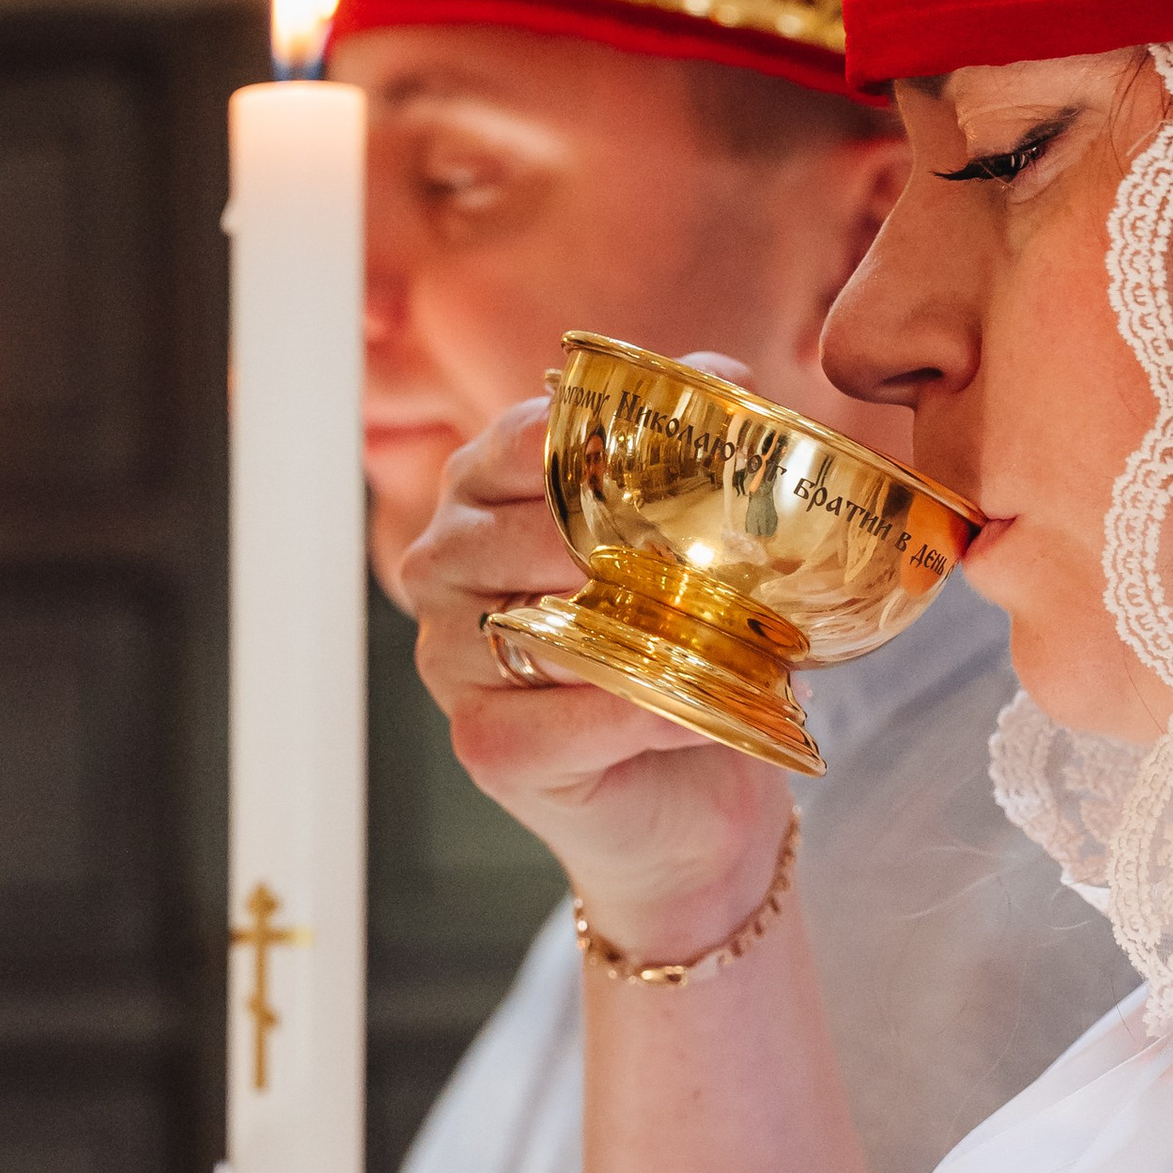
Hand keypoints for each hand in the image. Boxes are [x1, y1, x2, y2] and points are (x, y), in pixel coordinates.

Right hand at [405, 399, 794, 958]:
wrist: (685, 797)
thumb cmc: (679, 650)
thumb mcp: (692, 539)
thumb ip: (699, 449)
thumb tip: (727, 374)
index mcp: (483, 491)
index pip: (528, 437)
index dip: (609, 443)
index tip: (692, 460)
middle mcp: (445, 564)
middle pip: (528, 528)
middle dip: (628, 543)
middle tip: (716, 559)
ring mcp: (450, 658)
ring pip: (541, 622)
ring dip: (638, 630)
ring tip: (715, 634)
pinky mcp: (483, 745)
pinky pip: (566, 718)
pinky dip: (643, 713)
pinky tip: (693, 710)